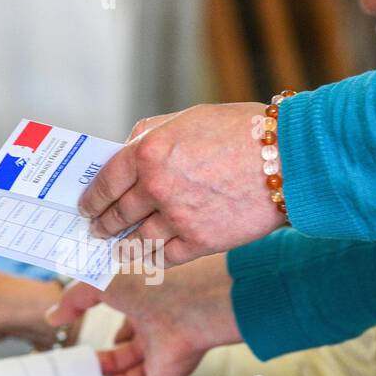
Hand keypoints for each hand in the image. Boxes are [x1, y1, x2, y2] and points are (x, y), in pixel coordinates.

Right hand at [47, 254, 239, 375]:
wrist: (190, 302)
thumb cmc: (154, 282)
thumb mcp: (100, 281)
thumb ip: (75, 298)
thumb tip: (54, 316)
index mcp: (144, 301)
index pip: (128, 320)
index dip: (114, 330)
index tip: (98, 340)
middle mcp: (156, 326)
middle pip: (130, 351)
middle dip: (111, 362)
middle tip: (90, 370)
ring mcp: (164, 350)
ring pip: (139, 373)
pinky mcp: (170, 371)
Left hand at [79, 103, 286, 265]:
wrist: (290, 159)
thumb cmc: (242, 132)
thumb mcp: (188, 118)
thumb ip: (151, 135)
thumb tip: (124, 153)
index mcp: (149, 152)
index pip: (104, 182)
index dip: (91, 199)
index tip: (86, 207)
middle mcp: (157, 187)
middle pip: (117, 215)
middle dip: (102, 225)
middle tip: (97, 230)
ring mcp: (178, 217)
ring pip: (138, 240)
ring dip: (124, 245)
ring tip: (119, 247)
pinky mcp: (201, 242)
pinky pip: (165, 257)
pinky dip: (153, 257)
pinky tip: (148, 256)